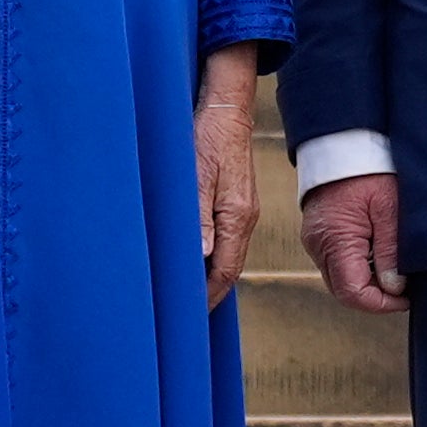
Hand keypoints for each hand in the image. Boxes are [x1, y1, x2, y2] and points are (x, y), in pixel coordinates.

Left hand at [195, 54, 259, 307]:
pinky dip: (211, 257)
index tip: (187, 318)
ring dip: (209, 277)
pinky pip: (225, 240)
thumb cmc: (208, 138)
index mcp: (237, 217)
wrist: (226, 108)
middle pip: (229, 269)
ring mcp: (242, 211)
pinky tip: (195, 261)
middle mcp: (244, 219)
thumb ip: (198, 217)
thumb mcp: (197, 176)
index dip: (207, 297)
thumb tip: (200, 255)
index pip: (225, 272)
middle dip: (209, 294)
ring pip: (227, 255)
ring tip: (186, 296)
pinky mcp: (235, 202)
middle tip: (183, 316)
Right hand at [300, 171, 404, 314]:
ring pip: (341, 279)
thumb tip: (394, 288)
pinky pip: (338, 262)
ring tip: (396, 270)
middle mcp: (318, 246)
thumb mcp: (389, 208)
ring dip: (367, 282)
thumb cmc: (368, 169)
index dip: (382, 303)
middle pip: (344, 291)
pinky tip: (380, 255)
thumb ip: (391, 251)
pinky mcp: (319, 233)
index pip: (353, 293)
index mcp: (335, 240)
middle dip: (376, 296)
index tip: (408, 297)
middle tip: (406, 287)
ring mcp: (316, 241)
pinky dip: (359, 267)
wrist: (343, 142)